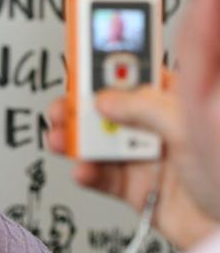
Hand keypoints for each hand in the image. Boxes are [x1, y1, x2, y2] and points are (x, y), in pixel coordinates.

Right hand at [46, 74, 217, 251]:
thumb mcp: (189, 125)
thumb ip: (144, 107)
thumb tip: (106, 99)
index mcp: (180, 100)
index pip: (138, 74)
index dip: (109, 68)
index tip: (80, 63)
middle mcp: (163, 127)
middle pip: (112, 108)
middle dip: (82, 107)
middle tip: (64, 108)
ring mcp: (150, 158)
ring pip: (102, 143)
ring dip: (77, 140)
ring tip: (63, 140)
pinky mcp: (139, 189)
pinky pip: (104, 177)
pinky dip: (88, 173)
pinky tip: (83, 170)